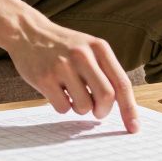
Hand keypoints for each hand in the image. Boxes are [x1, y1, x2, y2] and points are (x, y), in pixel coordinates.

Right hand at [4, 16, 139, 132]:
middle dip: (103, 111)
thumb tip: (122, 106)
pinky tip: (57, 92)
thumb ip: (105, 72)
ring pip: (84, 106)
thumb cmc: (64, 46)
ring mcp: (62, 66)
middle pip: (106, 97)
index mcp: (99, 48)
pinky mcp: (44, 78)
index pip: (122, 83)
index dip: (130, 109)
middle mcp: (82, 55)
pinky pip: (62, 108)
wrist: (28, 32)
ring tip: (72, 95)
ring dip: (80, 109)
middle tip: (97, 112)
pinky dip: (63, 107)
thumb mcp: (89, 48)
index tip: (134, 128)